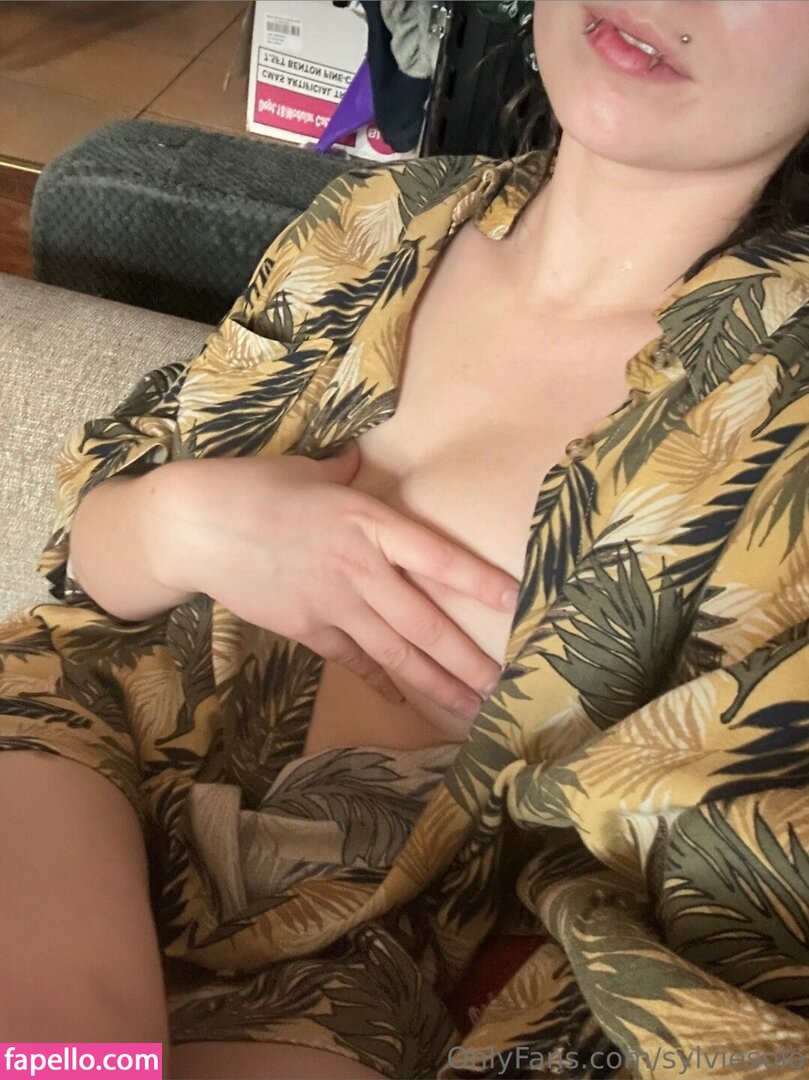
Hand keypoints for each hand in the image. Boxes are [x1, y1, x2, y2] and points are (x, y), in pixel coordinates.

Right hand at [153, 443, 519, 717]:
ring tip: (472, 708)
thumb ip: (346, 474)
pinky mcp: (307, 629)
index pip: (438, 557)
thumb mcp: (309, 470)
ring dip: (437, 683)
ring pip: (396, 653)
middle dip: (468, 660)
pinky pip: (354, 660)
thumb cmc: (252, 485)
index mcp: (368, 522)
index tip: (517, 602)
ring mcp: (333, 604)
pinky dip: (381, 681)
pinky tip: (405, 700)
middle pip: (425, 623)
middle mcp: (360, 569)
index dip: (479, 582)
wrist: (193, 526)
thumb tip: (359, 463)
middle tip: (507, 689)